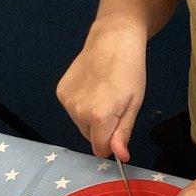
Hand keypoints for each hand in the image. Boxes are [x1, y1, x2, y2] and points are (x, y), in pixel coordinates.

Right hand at [55, 24, 145, 159]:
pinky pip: (72, 109)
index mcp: (99, 117)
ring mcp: (66, 101)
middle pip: (90, 136)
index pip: (100, 149)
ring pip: (80, 123)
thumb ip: (123, 133)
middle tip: (115, 104)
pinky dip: (81, 104)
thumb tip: (120, 157)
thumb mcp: (134, 104)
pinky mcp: (60, 91)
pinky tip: (91, 86)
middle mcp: (78, 111)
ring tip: (103, 92)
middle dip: (102, 128)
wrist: (113, 39)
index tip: (119, 127)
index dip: (111, 143)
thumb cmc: (130, 70)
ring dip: (90, 116)